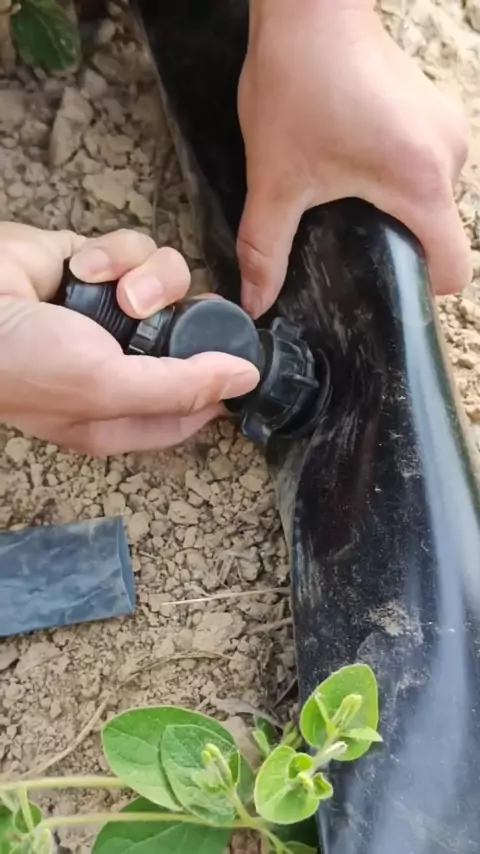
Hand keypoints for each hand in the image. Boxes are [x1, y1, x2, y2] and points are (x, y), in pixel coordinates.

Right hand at [0, 224, 258, 454]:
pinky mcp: (96, 268)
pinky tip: (81, 268)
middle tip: (169, 317)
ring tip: (116, 293)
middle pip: (193, 336)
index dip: (219, 381)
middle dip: (188, 320)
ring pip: (171, 284)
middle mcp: (122, 364)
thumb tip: (246, 379)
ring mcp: (110, 314)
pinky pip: (136, 251)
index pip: (195, 404)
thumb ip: (180, 386)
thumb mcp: (104, 389)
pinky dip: (113, 255)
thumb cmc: (21, 362)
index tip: (237, 357)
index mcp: (124, 412)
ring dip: (148, 281)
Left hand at [238, 0, 470, 317]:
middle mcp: (449, 157)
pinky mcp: (435, 111)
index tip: (381, 286)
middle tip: (346, 237)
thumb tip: (256, 301)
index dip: (420, 290)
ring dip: (396, 210)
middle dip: (396, 245)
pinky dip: (398, 180)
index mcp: (421, 182)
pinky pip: (426, 168)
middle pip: (439, 235)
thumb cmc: (299, 80)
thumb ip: (265, 249)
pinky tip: (357, 167)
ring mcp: (447, 129)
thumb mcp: (276, 179)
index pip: (452, 267)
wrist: (310, 4)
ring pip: (432, 201)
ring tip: (348, 197)